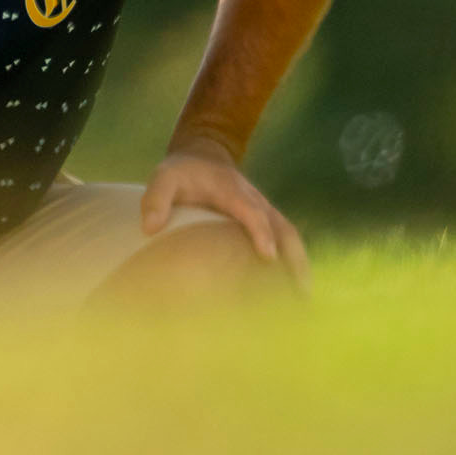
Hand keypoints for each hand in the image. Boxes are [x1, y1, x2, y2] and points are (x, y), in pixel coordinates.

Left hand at [139, 137, 310, 291]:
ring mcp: (264, 209)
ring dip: (300, 264)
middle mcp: (255, 199)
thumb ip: (156, 199)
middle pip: (283, 227)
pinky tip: (294, 290)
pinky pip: (285, 239)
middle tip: (301, 290)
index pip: (251, 211)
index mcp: (232, 189)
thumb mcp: (164, 177)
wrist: (203, 156)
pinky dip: (294, 262)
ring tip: (305, 299)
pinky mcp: (265, 219)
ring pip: (289, 235)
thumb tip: (150, 228)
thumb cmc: (182, 172)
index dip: (261, 232)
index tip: (268, 256)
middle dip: (294, 257)